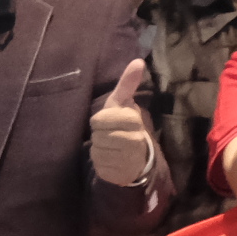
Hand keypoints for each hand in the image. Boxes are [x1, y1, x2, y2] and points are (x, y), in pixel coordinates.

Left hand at [89, 58, 155, 184]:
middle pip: (98, 135)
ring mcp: (129, 160)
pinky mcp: (122, 174)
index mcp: (134, 120)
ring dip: (99, 148)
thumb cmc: (124, 124)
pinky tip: (110, 158)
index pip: (100, 119)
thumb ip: (128, 83)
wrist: (137, 156)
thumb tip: (138, 61)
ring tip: (111, 146)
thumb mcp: (123, 103)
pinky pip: (100, 165)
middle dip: (99, 134)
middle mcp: (135, 141)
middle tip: (109, 134)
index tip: (108, 121)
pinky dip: (101, 162)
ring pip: (98, 150)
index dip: (100, 120)